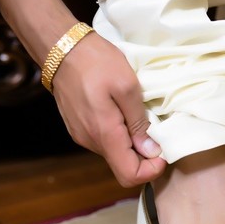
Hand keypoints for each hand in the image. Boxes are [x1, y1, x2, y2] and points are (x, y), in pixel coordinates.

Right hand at [53, 33, 166, 186]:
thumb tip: (151, 150)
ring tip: (140, 116)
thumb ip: (139, 122)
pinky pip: (106, 140)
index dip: (151, 170)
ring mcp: (83, 136)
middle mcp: (91, 141)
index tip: (163, 151)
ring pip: (115, 153)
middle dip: (145, 156)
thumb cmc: (96, 62)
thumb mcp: (128, 87)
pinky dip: (120, 134)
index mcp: (104, 134)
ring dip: (133, 142)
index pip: (129, 176)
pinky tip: (124, 113)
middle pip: (124, 166)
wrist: (61, 47)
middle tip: (157, 131)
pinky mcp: (80, 128)